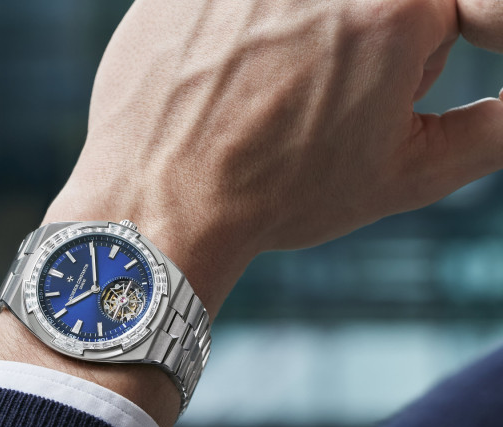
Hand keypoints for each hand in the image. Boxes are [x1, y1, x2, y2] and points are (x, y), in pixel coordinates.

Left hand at [45, 0, 502, 316]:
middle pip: (374, 2)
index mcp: (392, 8)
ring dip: (297, 32)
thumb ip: (490, 132)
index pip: (448, 13)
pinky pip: (237, 2)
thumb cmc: (274, 195)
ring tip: (264, 94)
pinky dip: (237, 28)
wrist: (160, 203)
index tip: (383, 92)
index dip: (417, 61)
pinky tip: (221, 77)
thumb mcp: (405, 175)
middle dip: (363, 43)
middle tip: (315, 104)